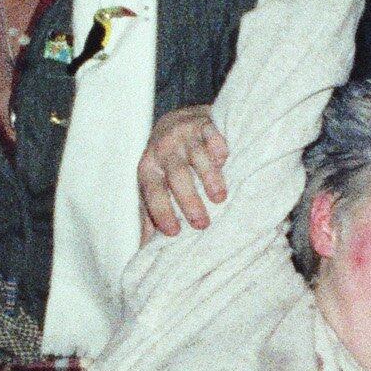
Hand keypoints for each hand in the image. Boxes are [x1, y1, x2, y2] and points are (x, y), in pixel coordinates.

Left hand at [136, 103, 228, 237]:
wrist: (179, 121)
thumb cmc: (166, 163)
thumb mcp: (154, 185)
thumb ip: (151, 213)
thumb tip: (146, 249)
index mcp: (148, 167)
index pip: (152, 191)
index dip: (161, 212)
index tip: (174, 232)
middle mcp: (164, 149)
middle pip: (176, 175)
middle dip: (188, 201)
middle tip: (202, 225)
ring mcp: (185, 133)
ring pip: (196, 155)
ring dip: (209, 177)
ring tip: (219, 198)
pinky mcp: (204, 122)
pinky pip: (211, 134)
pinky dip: (218, 147)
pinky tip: (224, 161)